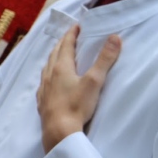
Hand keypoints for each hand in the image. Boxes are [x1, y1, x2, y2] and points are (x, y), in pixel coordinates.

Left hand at [37, 25, 120, 152]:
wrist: (59, 130)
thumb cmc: (77, 105)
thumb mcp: (94, 81)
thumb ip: (104, 59)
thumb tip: (114, 37)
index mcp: (61, 67)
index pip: (66, 45)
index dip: (71, 34)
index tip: (77, 26)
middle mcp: (49, 74)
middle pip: (54, 54)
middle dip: (62, 43)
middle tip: (69, 37)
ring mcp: (44, 88)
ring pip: (47, 67)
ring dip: (54, 58)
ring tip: (59, 55)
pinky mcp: (42, 100)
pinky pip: (44, 82)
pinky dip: (48, 74)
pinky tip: (50, 80)